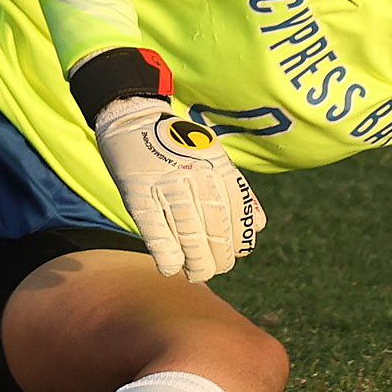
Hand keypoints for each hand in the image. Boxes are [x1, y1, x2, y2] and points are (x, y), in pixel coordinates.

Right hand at [93, 96, 264, 280]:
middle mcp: (195, 173)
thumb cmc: (177, 144)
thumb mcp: (213, 156)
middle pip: (214, 225)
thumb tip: (259, 225)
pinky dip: (167, 255)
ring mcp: (166, 183)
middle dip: (219, 255)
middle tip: (217, 269)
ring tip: (199, 274)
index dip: (240, 237)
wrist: (132, 117)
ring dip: (197, 261)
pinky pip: (156, 231)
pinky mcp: (139, 194)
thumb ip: (235, 188)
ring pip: (189, 233)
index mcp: (216, 163)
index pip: (236, 209)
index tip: (238, 253)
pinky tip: (173, 268)